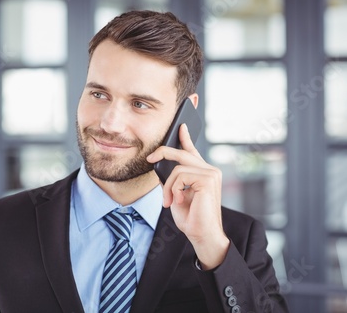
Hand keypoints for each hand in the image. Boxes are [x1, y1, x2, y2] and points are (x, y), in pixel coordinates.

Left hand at [147, 124, 228, 269]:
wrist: (202, 235)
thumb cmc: (191, 218)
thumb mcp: (175, 194)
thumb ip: (172, 179)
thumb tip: (160, 166)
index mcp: (202, 174)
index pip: (192, 151)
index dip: (185, 138)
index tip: (181, 126)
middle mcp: (209, 170)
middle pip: (182, 153)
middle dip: (163, 153)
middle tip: (150, 158)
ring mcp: (211, 173)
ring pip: (178, 167)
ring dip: (168, 186)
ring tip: (168, 201)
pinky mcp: (208, 179)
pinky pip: (180, 175)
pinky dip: (172, 189)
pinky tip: (176, 200)